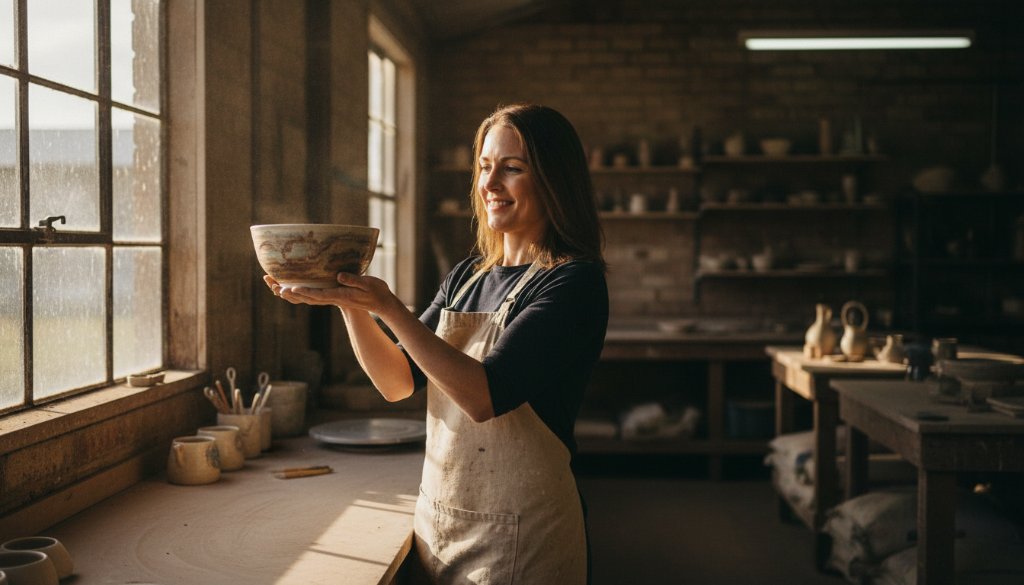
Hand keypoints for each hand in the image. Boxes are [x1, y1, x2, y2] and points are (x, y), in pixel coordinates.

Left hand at [263, 273, 401, 316]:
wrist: (381, 302)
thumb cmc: (376, 292)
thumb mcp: (369, 284)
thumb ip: (354, 280)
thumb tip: (339, 276)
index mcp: (340, 295)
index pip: (318, 294)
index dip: (303, 291)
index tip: (290, 288)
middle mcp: (332, 297)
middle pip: (307, 297)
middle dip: (290, 292)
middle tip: (273, 286)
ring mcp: (331, 297)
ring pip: (306, 297)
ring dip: (291, 293)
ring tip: (275, 286)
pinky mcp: (332, 294)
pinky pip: (311, 295)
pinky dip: (299, 292)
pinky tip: (292, 286)